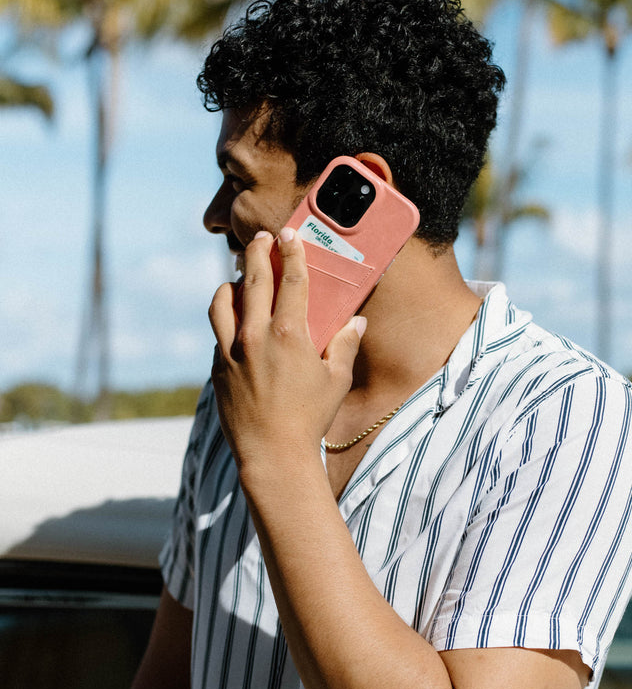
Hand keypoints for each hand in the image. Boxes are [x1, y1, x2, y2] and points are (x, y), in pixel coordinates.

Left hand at [208, 228, 365, 479]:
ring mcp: (232, 351)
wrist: (273, 455)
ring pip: (222, 302)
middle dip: (257, 253)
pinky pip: (219, 333)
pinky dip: (227, 319)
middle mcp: (256, 336)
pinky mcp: (218, 369)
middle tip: (262, 239)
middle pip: (253, 279)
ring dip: (231, 284)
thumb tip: (356, 323)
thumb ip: (344, 346)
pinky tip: (236, 321)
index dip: (291, 251)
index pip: (291, 279)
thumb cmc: (310, 419)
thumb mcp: (335, 381)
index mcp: (289, 334)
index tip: (289, 233)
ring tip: (239, 278)